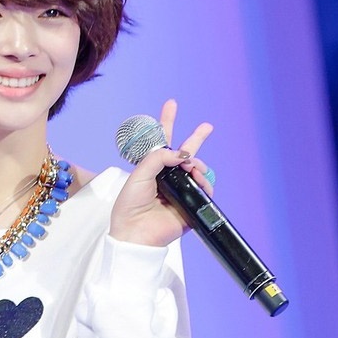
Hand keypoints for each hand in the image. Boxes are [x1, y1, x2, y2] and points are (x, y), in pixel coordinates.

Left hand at [110, 98, 214, 246]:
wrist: (136, 233)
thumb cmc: (130, 206)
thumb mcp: (140, 174)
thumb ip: (159, 157)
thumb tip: (182, 153)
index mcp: (151, 168)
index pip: (161, 142)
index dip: (166, 123)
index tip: (172, 104)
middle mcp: (167, 177)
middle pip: (185, 153)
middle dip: (196, 138)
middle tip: (208, 126)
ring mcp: (180, 190)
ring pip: (196, 169)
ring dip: (197, 164)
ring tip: (193, 166)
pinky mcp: (190, 204)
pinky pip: (204, 189)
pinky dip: (204, 182)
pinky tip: (198, 179)